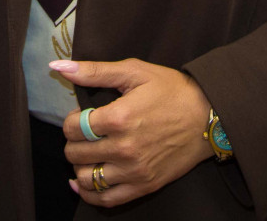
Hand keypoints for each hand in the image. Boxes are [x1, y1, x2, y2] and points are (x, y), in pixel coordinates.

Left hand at [52, 58, 212, 208]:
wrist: (208, 116)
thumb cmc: (172, 90)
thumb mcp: (134, 71)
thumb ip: (94, 71)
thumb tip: (59, 67)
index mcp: (118, 118)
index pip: (73, 128)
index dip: (71, 121)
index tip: (82, 117)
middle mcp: (124, 148)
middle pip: (75, 153)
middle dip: (73, 142)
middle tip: (84, 135)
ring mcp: (134, 170)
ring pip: (86, 178)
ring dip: (80, 166)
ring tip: (88, 155)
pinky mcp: (145, 185)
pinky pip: (107, 199)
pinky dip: (89, 194)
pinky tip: (84, 182)